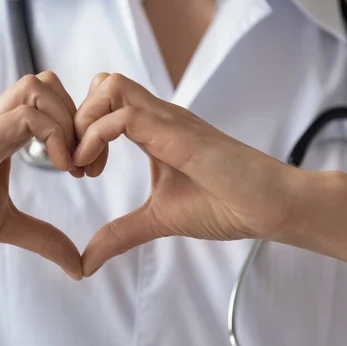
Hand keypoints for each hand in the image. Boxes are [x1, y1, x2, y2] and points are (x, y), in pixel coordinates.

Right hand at [0, 72, 82, 278]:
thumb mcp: (5, 225)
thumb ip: (42, 237)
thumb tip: (78, 266)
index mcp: (3, 133)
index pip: (51, 99)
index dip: (79, 127)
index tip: (86, 169)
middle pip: (48, 82)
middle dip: (80, 119)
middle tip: (85, 165)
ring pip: (39, 87)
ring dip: (68, 123)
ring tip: (70, 166)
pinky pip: (26, 116)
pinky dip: (54, 137)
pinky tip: (58, 169)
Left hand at [74, 73, 302, 275]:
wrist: (271, 208)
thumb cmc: (225, 206)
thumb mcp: (157, 220)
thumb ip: (120, 234)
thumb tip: (86, 262)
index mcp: (154, 129)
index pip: (104, 100)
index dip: (80, 129)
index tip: (79, 170)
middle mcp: (158, 116)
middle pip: (101, 83)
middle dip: (74, 120)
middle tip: (76, 165)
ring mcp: (168, 120)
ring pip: (108, 86)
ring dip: (83, 124)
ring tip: (84, 166)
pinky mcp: (177, 133)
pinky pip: (123, 117)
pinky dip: (96, 138)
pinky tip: (95, 169)